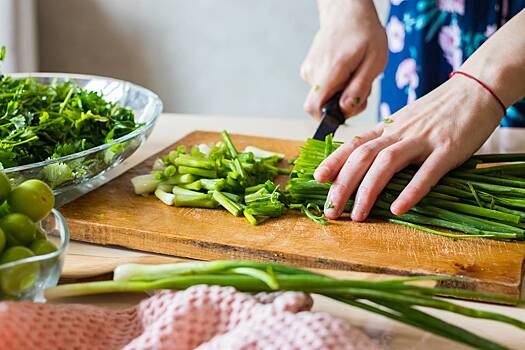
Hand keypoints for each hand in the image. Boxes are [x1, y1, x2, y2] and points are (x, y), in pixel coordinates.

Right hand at [301, 0, 386, 119]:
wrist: (347, 12)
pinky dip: (337, 86)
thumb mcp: (374, 62)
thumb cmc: (364, 33)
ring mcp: (309, 71)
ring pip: (325, 98)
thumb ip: (359, 88)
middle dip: (344, 105)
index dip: (329, 118)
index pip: (314, 108)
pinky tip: (347, 71)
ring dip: (343, 94)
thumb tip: (345, 110)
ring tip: (356, 74)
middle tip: (362, 89)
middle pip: (323, 106)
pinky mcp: (309, 70)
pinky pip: (323, 88)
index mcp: (330, 71)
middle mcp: (313, 73)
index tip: (348, 108)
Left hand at [314, 74, 503, 220]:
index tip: (317, 179)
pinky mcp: (448, 150)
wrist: (477, 88)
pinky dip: (410, 191)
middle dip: (342, 185)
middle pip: (362, 157)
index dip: (333, 161)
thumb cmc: (440, 111)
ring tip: (357, 216)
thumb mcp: (406, 121)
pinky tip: (398, 209)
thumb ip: (387, 140)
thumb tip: (366, 161)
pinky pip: (426, 172)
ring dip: (368, 191)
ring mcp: (423, 140)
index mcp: (388, 127)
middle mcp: (399, 132)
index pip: (353, 144)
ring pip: (386, 163)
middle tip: (330, 210)